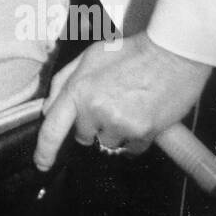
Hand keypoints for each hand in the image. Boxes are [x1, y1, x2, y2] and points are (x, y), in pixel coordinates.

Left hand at [34, 31, 210, 171]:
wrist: (173, 54)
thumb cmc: (132, 52)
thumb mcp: (90, 57)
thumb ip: (65, 81)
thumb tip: (49, 108)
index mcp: (78, 89)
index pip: (52, 128)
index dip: (44, 151)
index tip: (42, 163)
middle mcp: (95, 109)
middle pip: (84, 135)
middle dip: (93, 124)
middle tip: (112, 102)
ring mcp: (118, 123)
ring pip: (108, 142)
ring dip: (116, 130)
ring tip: (131, 105)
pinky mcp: (142, 133)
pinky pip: (131, 149)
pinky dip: (136, 137)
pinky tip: (143, 115)